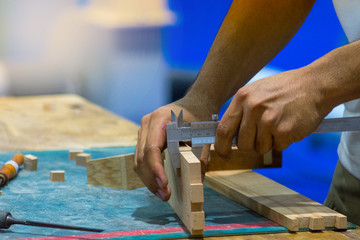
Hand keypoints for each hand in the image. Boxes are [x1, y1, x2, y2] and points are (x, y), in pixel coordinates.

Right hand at [134, 103, 206, 200]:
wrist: (196, 102)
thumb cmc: (200, 115)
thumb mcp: (203, 134)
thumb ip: (200, 157)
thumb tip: (196, 181)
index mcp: (159, 119)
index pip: (152, 148)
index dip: (156, 169)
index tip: (164, 185)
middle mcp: (147, 124)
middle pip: (142, 157)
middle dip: (152, 179)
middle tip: (165, 196)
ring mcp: (143, 130)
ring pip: (138, 160)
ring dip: (149, 179)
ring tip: (163, 194)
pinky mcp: (145, 138)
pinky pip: (141, 158)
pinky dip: (149, 173)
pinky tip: (159, 184)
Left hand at [215, 68, 330, 157]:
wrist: (315, 84)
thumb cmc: (284, 89)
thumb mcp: (256, 92)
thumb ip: (242, 111)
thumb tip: (229, 136)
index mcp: (242, 97)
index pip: (223, 129)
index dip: (221, 146)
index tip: (223, 154)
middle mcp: (253, 108)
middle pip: (242, 144)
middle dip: (251, 144)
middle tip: (265, 133)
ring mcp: (268, 120)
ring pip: (260, 148)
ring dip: (270, 142)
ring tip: (280, 123)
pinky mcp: (284, 131)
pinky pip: (278, 147)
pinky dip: (284, 141)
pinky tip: (290, 124)